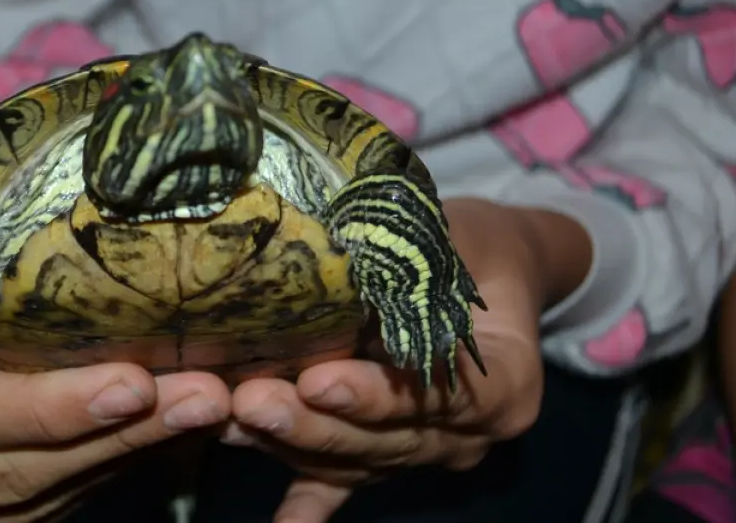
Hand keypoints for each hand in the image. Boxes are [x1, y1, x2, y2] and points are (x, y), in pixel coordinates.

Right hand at [0, 365, 229, 522]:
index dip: (48, 409)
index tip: (130, 385)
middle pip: (34, 464)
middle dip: (124, 433)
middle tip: (207, 394)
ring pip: (64, 485)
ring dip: (142, 448)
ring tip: (215, 405)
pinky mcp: (11, 510)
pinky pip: (75, 491)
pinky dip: (130, 460)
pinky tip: (185, 427)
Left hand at [224, 198, 586, 522]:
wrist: (487, 268)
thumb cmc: (470, 245)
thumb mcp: (455, 239)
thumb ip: (412, 265)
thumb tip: (335, 257)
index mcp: (505, 384)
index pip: (441, 398)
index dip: (377, 395)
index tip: (318, 380)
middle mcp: (467, 436)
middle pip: (386, 440)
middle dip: (312, 424)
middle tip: (252, 400)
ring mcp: (422, 453)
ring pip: (352, 462)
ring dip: (289, 444)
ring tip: (230, 419)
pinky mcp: (381, 457)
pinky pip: (339, 485)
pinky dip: (305, 504)